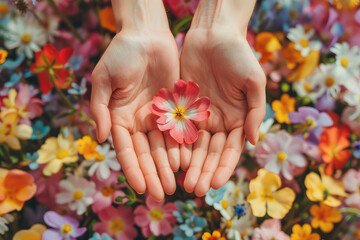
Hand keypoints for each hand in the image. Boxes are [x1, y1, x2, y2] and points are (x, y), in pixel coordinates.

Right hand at [90, 29, 179, 200]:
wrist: (147, 35)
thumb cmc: (121, 54)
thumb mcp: (104, 79)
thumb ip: (100, 108)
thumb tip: (100, 137)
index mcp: (118, 118)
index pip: (126, 150)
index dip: (132, 169)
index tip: (139, 188)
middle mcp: (138, 121)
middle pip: (146, 153)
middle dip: (153, 174)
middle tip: (161, 194)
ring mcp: (157, 116)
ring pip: (164, 146)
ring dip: (168, 166)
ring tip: (177, 184)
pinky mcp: (174, 108)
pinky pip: (179, 130)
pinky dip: (182, 147)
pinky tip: (188, 163)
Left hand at [180, 28, 265, 195]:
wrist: (213, 35)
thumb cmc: (238, 55)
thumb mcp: (253, 81)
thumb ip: (254, 111)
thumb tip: (253, 141)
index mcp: (237, 120)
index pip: (230, 150)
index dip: (223, 168)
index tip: (214, 184)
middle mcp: (218, 122)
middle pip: (210, 153)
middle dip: (203, 171)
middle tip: (193, 190)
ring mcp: (199, 117)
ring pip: (193, 146)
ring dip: (188, 165)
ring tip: (181, 182)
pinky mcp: (182, 107)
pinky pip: (177, 130)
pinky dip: (175, 146)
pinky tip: (170, 161)